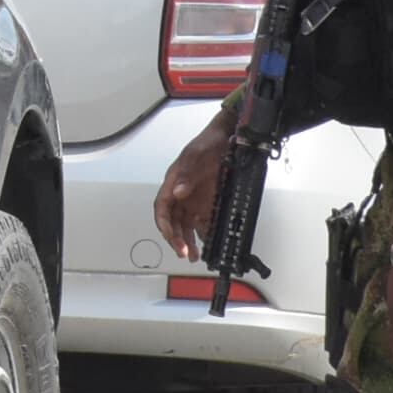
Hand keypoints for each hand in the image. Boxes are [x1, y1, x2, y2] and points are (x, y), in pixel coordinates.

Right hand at [153, 101, 237, 260]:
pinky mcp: (209, 202)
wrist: (230, 137)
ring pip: (186, 226)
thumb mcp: (196, 155)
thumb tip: (178, 192)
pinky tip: (208, 243)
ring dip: (189, 241)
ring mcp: (195, 199)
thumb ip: (186, 174)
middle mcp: (182, 194)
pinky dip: (204, 234)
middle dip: (176, 238)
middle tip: (184, 251)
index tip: (170, 236)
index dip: (163, 224)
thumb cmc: (208, 142)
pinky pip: (203, 222)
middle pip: (173, 221)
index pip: (162, 208)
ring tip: (194, 255)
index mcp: (173, 182)